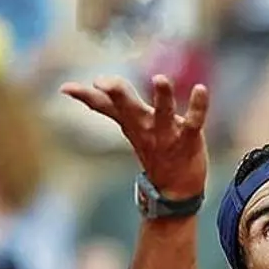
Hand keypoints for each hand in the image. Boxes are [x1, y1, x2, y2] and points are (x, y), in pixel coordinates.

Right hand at [60, 74, 209, 198]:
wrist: (176, 190)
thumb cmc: (153, 150)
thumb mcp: (128, 127)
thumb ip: (110, 106)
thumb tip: (85, 86)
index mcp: (130, 121)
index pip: (103, 106)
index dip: (85, 97)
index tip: (66, 88)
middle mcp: (145, 126)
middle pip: (127, 107)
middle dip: (116, 93)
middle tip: (102, 82)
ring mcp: (167, 134)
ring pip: (163, 113)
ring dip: (162, 97)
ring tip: (160, 79)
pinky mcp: (189, 139)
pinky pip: (194, 122)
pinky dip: (199, 106)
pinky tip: (201, 89)